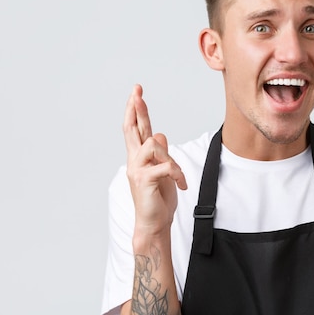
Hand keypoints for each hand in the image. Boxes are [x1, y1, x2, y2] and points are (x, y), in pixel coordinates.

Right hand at [123, 84, 186, 236]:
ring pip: (154, 144)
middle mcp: (134, 160)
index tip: (137, 92)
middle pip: (133, 129)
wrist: (154, 223)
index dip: (135, 110)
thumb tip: (160, 134)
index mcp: (139, 157)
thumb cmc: (158, 198)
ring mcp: (137, 170)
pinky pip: (166, 165)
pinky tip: (181, 184)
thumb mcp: (162, 171)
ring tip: (177, 175)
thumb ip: (159, 153)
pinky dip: (177, 173)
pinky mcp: (144, 180)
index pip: (135, 129)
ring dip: (170, 158)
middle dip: (136, 109)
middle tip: (137, 91)